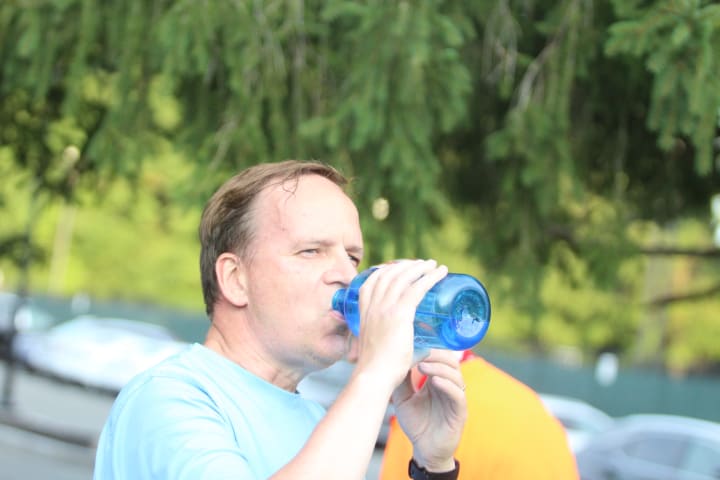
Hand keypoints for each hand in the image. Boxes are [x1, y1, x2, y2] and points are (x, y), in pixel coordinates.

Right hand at [351, 260, 447, 391]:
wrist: (375, 377)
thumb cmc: (382, 369)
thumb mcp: (386, 349)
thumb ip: (406, 343)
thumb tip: (428, 344)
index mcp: (364, 312)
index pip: (372, 282)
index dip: (386, 270)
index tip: (399, 268)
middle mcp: (373, 306)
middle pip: (389, 274)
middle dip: (406, 266)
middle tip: (421, 265)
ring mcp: (384, 308)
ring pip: (404, 278)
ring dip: (421, 268)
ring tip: (433, 265)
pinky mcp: (399, 314)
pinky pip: (417, 289)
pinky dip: (430, 278)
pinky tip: (440, 273)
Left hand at [391, 349, 466, 471]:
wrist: (424, 450)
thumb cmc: (416, 423)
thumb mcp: (404, 398)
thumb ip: (402, 380)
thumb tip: (394, 358)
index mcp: (437, 380)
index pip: (439, 357)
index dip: (430, 348)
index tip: (416, 341)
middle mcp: (449, 386)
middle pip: (450, 362)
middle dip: (436, 354)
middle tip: (420, 351)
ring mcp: (456, 398)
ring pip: (456, 375)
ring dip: (439, 368)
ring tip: (422, 366)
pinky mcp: (460, 413)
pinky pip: (458, 395)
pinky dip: (447, 385)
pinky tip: (435, 381)